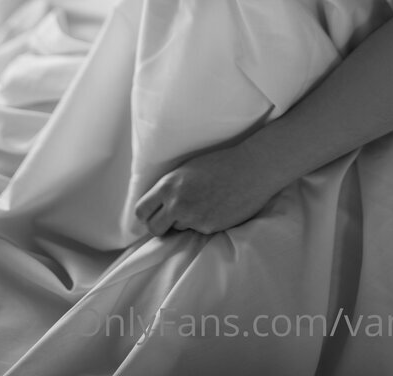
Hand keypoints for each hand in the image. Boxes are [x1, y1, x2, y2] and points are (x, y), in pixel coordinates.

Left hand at [134, 142, 280, 235]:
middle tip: (171, 219)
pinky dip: (203, 222)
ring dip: (185, 221)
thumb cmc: (220, 163)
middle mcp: (177, 203)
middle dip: (160, 226)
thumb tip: (158, 202)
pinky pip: (198, 230)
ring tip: (202, 204)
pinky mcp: (209, 227)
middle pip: (154, 228)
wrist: (251, 168)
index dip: (146, 214)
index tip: (153, 213)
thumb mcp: (187, 169)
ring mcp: (194, 217)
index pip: (141, 210)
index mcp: (169, 185)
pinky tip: (215, 207)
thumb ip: (170, 186)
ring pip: (177, 229)